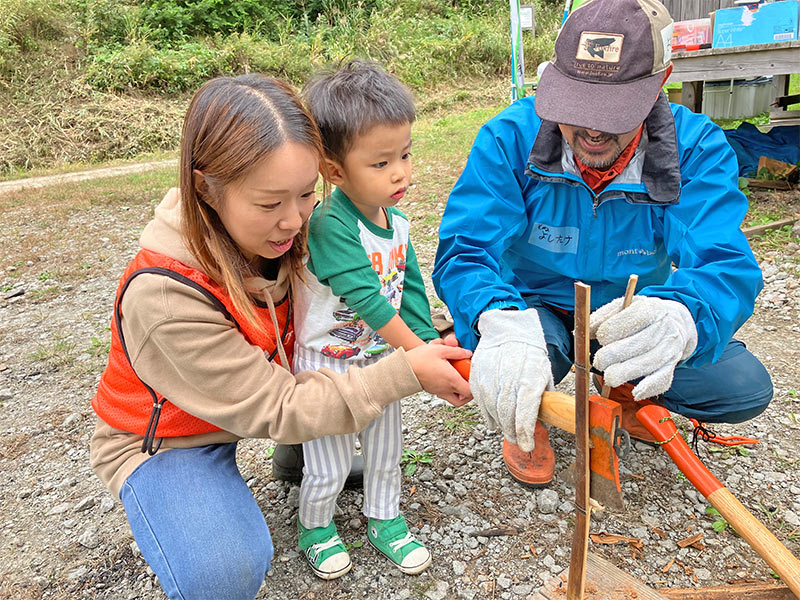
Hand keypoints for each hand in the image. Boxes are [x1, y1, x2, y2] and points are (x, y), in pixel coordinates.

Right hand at [407, 342, 472, 406]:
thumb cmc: (420, 359)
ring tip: (459, 380)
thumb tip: (467, 353)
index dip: (476, 386)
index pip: (470, 391)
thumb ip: (457, 352)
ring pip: (454, 399)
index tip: (475, 376)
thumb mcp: (441, 350)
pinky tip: (447, 377)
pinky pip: (445, 394)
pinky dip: (450, 389)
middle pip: (463, 400)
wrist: (403, 368)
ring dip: (459, 393)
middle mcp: (446, 388)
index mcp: (451, 380)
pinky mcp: (432, 390)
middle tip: (469, 382)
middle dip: (469, 393)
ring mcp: (439, 391)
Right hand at [471, 308, 552, 450]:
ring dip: (499, 424)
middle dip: (512, 432)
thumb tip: (544, 420)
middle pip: (508, 414)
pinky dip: (486, 413)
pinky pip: (480, 399)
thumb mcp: (544, 373)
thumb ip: (543, 397)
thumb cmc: (530, 354)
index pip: (525, 414)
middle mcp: (509, 379)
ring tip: (505, 431)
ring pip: (492, 408)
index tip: (526, 445)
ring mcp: (491, 376)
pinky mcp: (478, 374)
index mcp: (530, 380)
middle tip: (516, 440)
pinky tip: (492, 420)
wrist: (509, 331)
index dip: (525, 433)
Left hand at [590, 296, 696, 400]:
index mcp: (651, 308)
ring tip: (609, 377)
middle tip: (598, 361)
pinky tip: (636, 392)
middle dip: (616, 354)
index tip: (601, 337)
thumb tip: (582, 330)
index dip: (614, 329)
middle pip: (642, 342)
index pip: (635, 318)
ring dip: (627, 372)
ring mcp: (670, 348)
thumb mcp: (623, 306)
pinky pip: (663, 378)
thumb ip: (602, 316)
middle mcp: (664, 328)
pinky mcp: (672, 365)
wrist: (676, 321)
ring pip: (650, 362)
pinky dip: (650, 387)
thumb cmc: (642, 316)